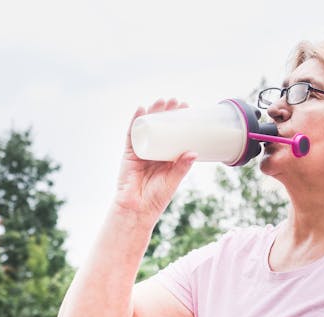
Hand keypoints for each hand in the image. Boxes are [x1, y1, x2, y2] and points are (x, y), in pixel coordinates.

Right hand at [115, 99, 196, 216]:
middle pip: (161, 127)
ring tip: (161, 101)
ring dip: (153, 112)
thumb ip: (181, 167)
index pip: (175, 135)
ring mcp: (141, 151)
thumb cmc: (156, 198)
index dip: (180, 122)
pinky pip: (132, 134)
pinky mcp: (129, 153)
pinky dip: (135, 121)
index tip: (187, 109)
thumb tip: (194, 152)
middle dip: (168, 113)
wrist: (136, 209)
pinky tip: (140, 109)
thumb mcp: (172, 181)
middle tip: (176, 101)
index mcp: (167, 158)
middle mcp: (155, 152)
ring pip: (147, 127)